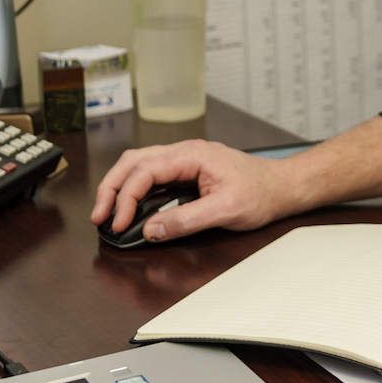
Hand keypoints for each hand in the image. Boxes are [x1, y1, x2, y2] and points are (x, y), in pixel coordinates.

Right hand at [91, 140, 290, 242]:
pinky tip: (129, 204)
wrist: (282, 187)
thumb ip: (187, 220)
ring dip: (119, 186)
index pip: (145, 171)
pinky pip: (152, 173)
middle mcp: (184, 152)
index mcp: (192, 155)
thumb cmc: (261, 193)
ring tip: (107, 211)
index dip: (126, 198)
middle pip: (133, 162)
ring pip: (138, 164)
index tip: (119, 223)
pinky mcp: (187, 170)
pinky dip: (134, 187)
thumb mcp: (225, 211)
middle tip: (99, 216)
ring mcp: (184, 159)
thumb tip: (152, 230)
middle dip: (111, 188)